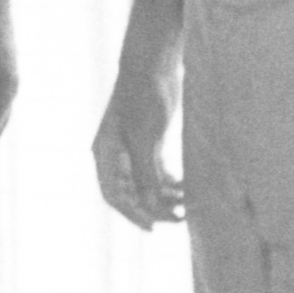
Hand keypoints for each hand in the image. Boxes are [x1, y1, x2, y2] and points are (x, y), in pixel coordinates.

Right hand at [90, 45, 184, 229]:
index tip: (154, 228)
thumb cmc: (143, 98)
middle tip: (180, 217)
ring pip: (145, 183)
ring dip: (164, 196)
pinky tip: (186, 186)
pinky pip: (155, 171)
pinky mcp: (148, 141)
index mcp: (105, 153)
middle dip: (154, 207)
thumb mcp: (146, 139)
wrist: (152, 64)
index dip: (132, 214)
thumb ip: (146, 174)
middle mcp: (115, 154)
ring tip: (188, 202)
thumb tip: (152, 206)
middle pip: (130, 192)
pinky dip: (169, 181)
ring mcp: (131, 148)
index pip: (113, 195)